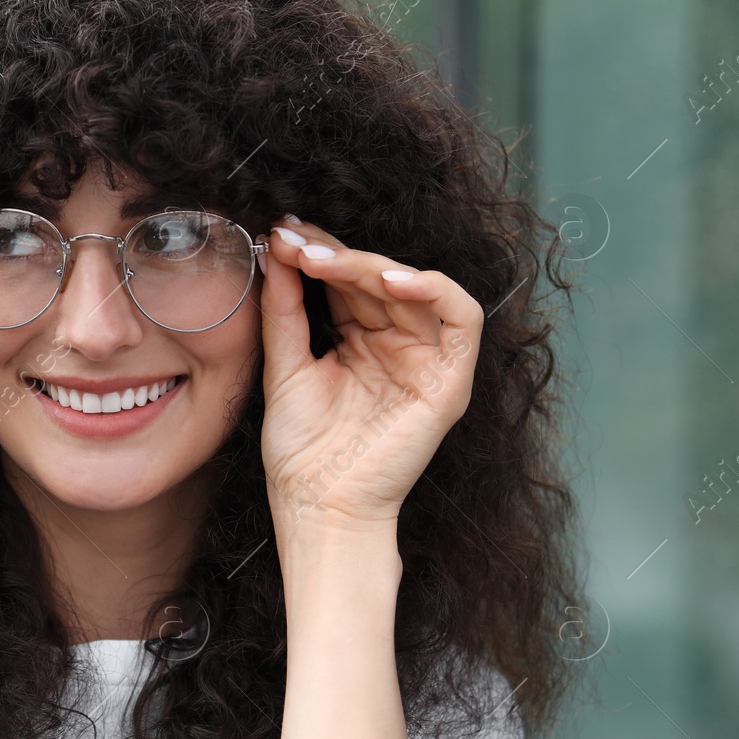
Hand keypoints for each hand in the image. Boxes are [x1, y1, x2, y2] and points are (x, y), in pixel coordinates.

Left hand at [256, 216, 482, 530]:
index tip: (283, 233)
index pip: (346, 283)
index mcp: (359, 342)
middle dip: (338, 254)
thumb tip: (276, 249)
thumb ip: (284, 309)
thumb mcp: (285, 365)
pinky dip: (434, 290)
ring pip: (414, 289)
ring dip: (371, 266)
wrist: (318, 505)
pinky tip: (391, 280)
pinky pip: (462, 319)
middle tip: (298, 242)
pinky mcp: (449, 381)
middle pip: (378, 279)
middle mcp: (396, 346)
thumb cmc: (301, 450)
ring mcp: (424, 361)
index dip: (319, 254)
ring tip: (327, 260)